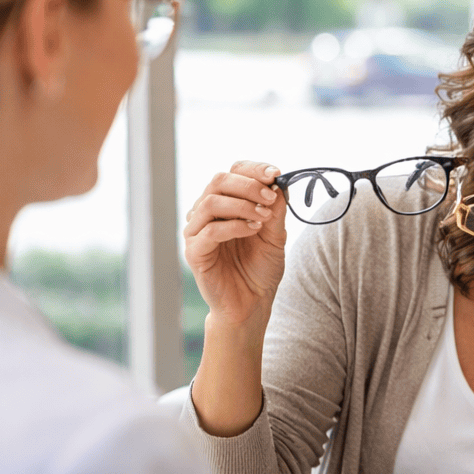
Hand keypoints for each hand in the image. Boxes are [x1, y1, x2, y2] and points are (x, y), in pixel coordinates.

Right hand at [184, 161, 288, 326]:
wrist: (252, 303)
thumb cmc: (260, 268)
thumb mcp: (275, 235)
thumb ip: (275, 210)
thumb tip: (278, 183)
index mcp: (227, 203)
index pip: (233, 172)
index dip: (254, 170)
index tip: (276, 174)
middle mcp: (207, 213)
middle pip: (219, 180)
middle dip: (249, 185)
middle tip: (270, 198)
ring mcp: (197, 231)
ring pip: (211, 202)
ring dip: (242, 205)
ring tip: (264, 218)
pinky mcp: (194, 251)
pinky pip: (209, 230)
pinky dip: (234, 226)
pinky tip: (253, 230)